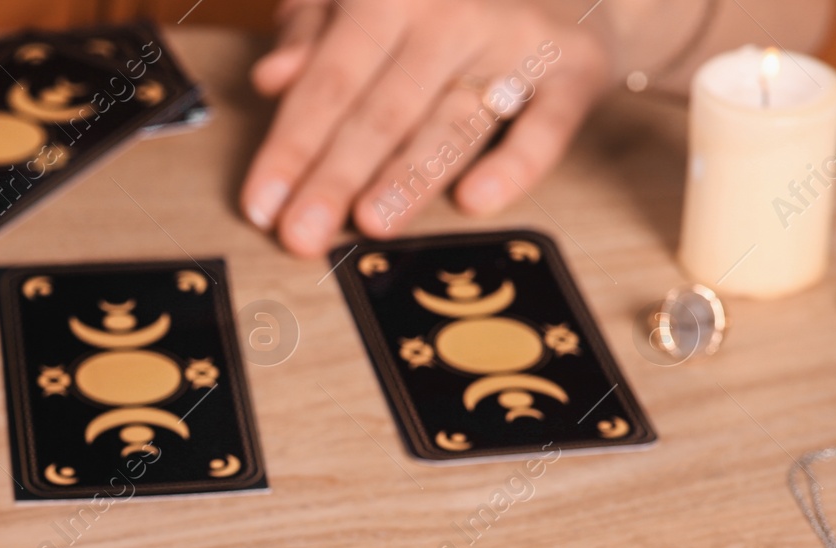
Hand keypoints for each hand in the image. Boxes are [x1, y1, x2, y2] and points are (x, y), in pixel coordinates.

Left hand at [241, 0, 614, 252]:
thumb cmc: (441, 2)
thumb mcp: (367, 1)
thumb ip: (315, 34)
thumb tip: (272, 77)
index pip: (329, 81)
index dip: (291, 146)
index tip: (260, 206)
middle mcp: (450, 13)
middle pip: (382, 110)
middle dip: (336, 177)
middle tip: (301, 235)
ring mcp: (515, 38)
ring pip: (454, 119)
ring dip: (411, 174)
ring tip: (371, 223)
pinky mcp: (575, 68)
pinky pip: (547, 123)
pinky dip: (516, 162)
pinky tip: (475, 199)